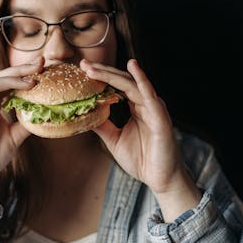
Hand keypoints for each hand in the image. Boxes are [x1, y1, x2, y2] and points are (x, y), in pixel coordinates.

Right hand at [0, 57, 43, 202]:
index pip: (11, 83)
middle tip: (40, 63)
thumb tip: (46, 113)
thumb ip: (26, 124)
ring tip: (28, 79)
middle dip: (21, 70)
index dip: (26, 74)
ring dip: (8, 80)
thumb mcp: (15, 138)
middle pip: (1, 79)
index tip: (45, 66)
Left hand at [80, 58, 200, 220]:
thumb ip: (102, 125)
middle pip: (122, 80)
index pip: (116, 86)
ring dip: (112, 74)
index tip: (82, 69)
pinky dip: (141, 79)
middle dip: (102, 71)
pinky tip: (133, 66)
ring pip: (132, 84)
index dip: (100, 77)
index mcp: (136, 107)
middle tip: (83, 63)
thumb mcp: (114, 139)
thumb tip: (84, 113)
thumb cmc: (141, 159)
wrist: (160, 179)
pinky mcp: (160, 115)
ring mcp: (153, 108)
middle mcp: (145, 103)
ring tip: (94, 68)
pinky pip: (150, 94)